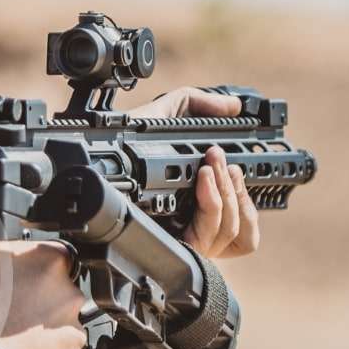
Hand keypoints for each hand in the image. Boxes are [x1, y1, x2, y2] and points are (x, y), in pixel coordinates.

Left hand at [126, 87, 260, 259]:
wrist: (99, 156)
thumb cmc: (126, 141)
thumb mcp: (166, 114)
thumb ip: (200, 105)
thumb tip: (235, 106)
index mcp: (197, 206)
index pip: (242, 221)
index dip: (248, 197)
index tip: (243, 166)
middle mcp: (192, 227)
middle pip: (240, 225)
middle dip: (236, 186)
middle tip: (219, 157)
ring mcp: (184, 238)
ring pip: (230, 230)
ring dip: (229, 192)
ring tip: (211, 165)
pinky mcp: (171, 243)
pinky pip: (208, 236)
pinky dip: (213, 205)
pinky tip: (202, 180)